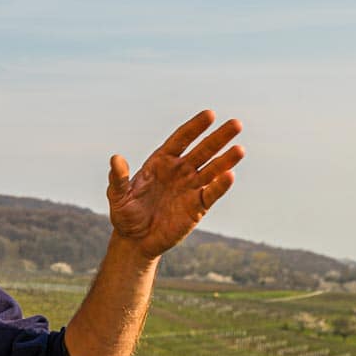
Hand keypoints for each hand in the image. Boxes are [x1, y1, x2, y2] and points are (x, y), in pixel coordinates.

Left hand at [106, 109, 243, 259]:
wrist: (136, 240)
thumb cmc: (125, 214)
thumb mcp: (118, 195)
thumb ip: (119, 178)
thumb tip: (115, 158)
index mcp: (161, 162)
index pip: (181, 139)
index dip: (194, 127)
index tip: (210, 114)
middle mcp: (180, 171)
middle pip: (203, 150)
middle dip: (219, 137)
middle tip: (236, 124)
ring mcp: (190, 188)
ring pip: (212, 170)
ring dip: (226, 160)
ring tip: (239, 149)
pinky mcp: (198, 207)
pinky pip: (211, 194)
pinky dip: (220, 186)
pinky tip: (229, 176)